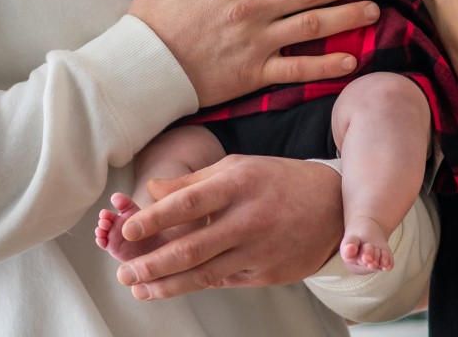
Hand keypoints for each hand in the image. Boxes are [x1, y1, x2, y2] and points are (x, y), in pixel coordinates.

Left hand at [113, 155, 342, 299]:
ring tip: (140, 289)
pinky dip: (196, 285)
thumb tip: (151, 189)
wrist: (334, 207)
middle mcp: (248, 217)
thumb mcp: (238, 167)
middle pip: (192, 247)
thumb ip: (193, 181)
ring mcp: (259, 249)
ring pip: (204, 273)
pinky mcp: (268, 274)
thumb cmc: (279, 181)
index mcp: (238, 183)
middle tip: (124, 272)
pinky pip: (225, 281)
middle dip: (152, 263)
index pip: (189, 203)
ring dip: (167, 285)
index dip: (155, 218)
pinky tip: (174, 287)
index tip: (129, 231)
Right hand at [129, 0, 378, 106]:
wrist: (143, 67)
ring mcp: (257, 41)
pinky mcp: (255, 73)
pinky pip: (298, 68)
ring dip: (347, 16)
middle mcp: (253, 7)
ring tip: (373, 10)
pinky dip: (326, 65)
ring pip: (313, 25)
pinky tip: (351, 60)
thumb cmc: (153, 14)